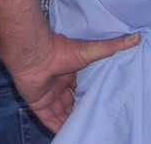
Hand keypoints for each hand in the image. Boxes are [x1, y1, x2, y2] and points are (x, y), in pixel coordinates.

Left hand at [8, 31, 139, 131]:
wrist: (33, 53)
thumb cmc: (60, 51)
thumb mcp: (90, 51)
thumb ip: (111, 47)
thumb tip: (135, 37)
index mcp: (67, 74)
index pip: (77, 90)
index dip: (85, 98)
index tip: (96, 106)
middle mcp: (56, 83)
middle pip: (68, 102)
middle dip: (77, 111)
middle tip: (90, 120)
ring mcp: (45, 93)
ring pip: (58, 112)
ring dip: (67, 120)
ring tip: (81, 129)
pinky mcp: (36, 101)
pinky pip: (45, 117)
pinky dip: (54, 126)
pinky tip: (63, 132)